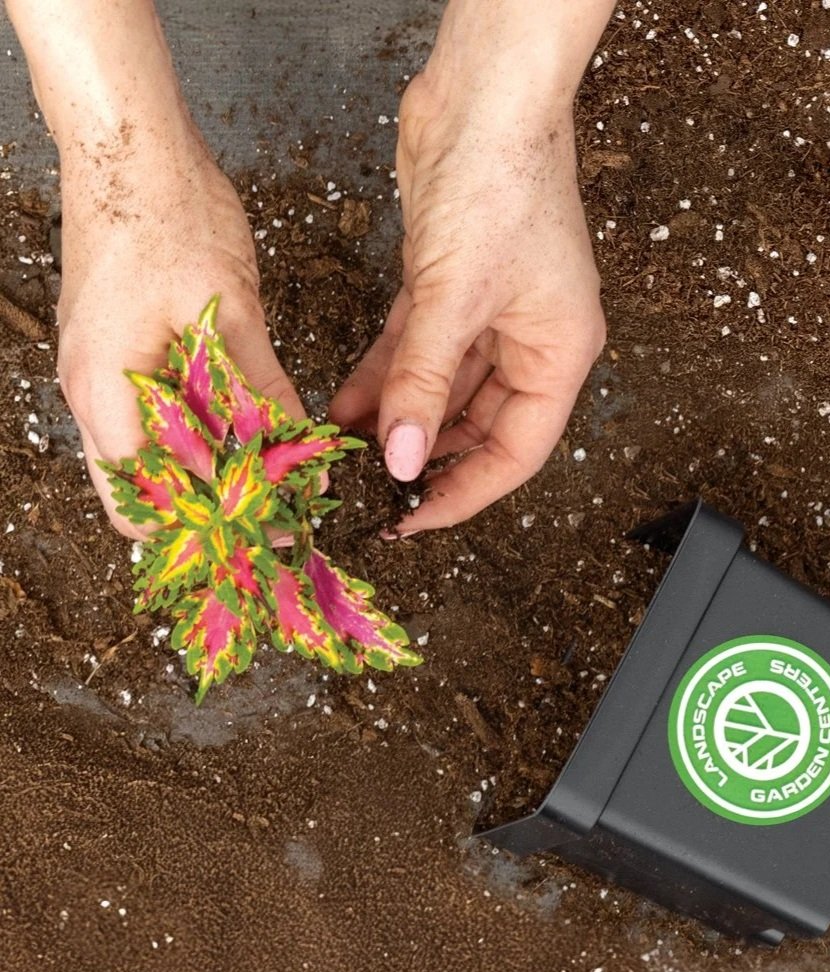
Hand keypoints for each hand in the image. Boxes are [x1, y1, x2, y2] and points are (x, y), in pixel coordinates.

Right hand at [57, 131, 303, 537]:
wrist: (130, 148)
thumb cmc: (170, 216)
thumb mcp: (231, 311)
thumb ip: (261, 388)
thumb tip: (298, 448)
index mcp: (107, 393)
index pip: (147, 501)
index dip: (211, 524)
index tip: (273, 525)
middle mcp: (90, 396)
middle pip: (139, 494)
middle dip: (203, 512)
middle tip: (269, 514)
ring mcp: (97, 376)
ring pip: (146, 459)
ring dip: (200, 476)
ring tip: (264, 479)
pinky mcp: (115, 356)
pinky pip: (151, 420)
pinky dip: (193, 437)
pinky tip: (239, 432)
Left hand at [330, 73, 605, 534]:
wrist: (483, 92)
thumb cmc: (502, 182)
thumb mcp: (456, 298)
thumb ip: (422, 382)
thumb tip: (399, 458)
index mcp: (559, 354)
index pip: (515, 453)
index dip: (464, 493)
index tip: (412, 517)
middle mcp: (528, 341)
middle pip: (475, 427)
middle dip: (423, 456)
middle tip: (371, 489)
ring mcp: (487, 315)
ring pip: (438, 390)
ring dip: (393, 418)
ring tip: (345, 452)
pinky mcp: (447, 289)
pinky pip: (413, 352)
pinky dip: (380, 376)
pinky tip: (345, 404)